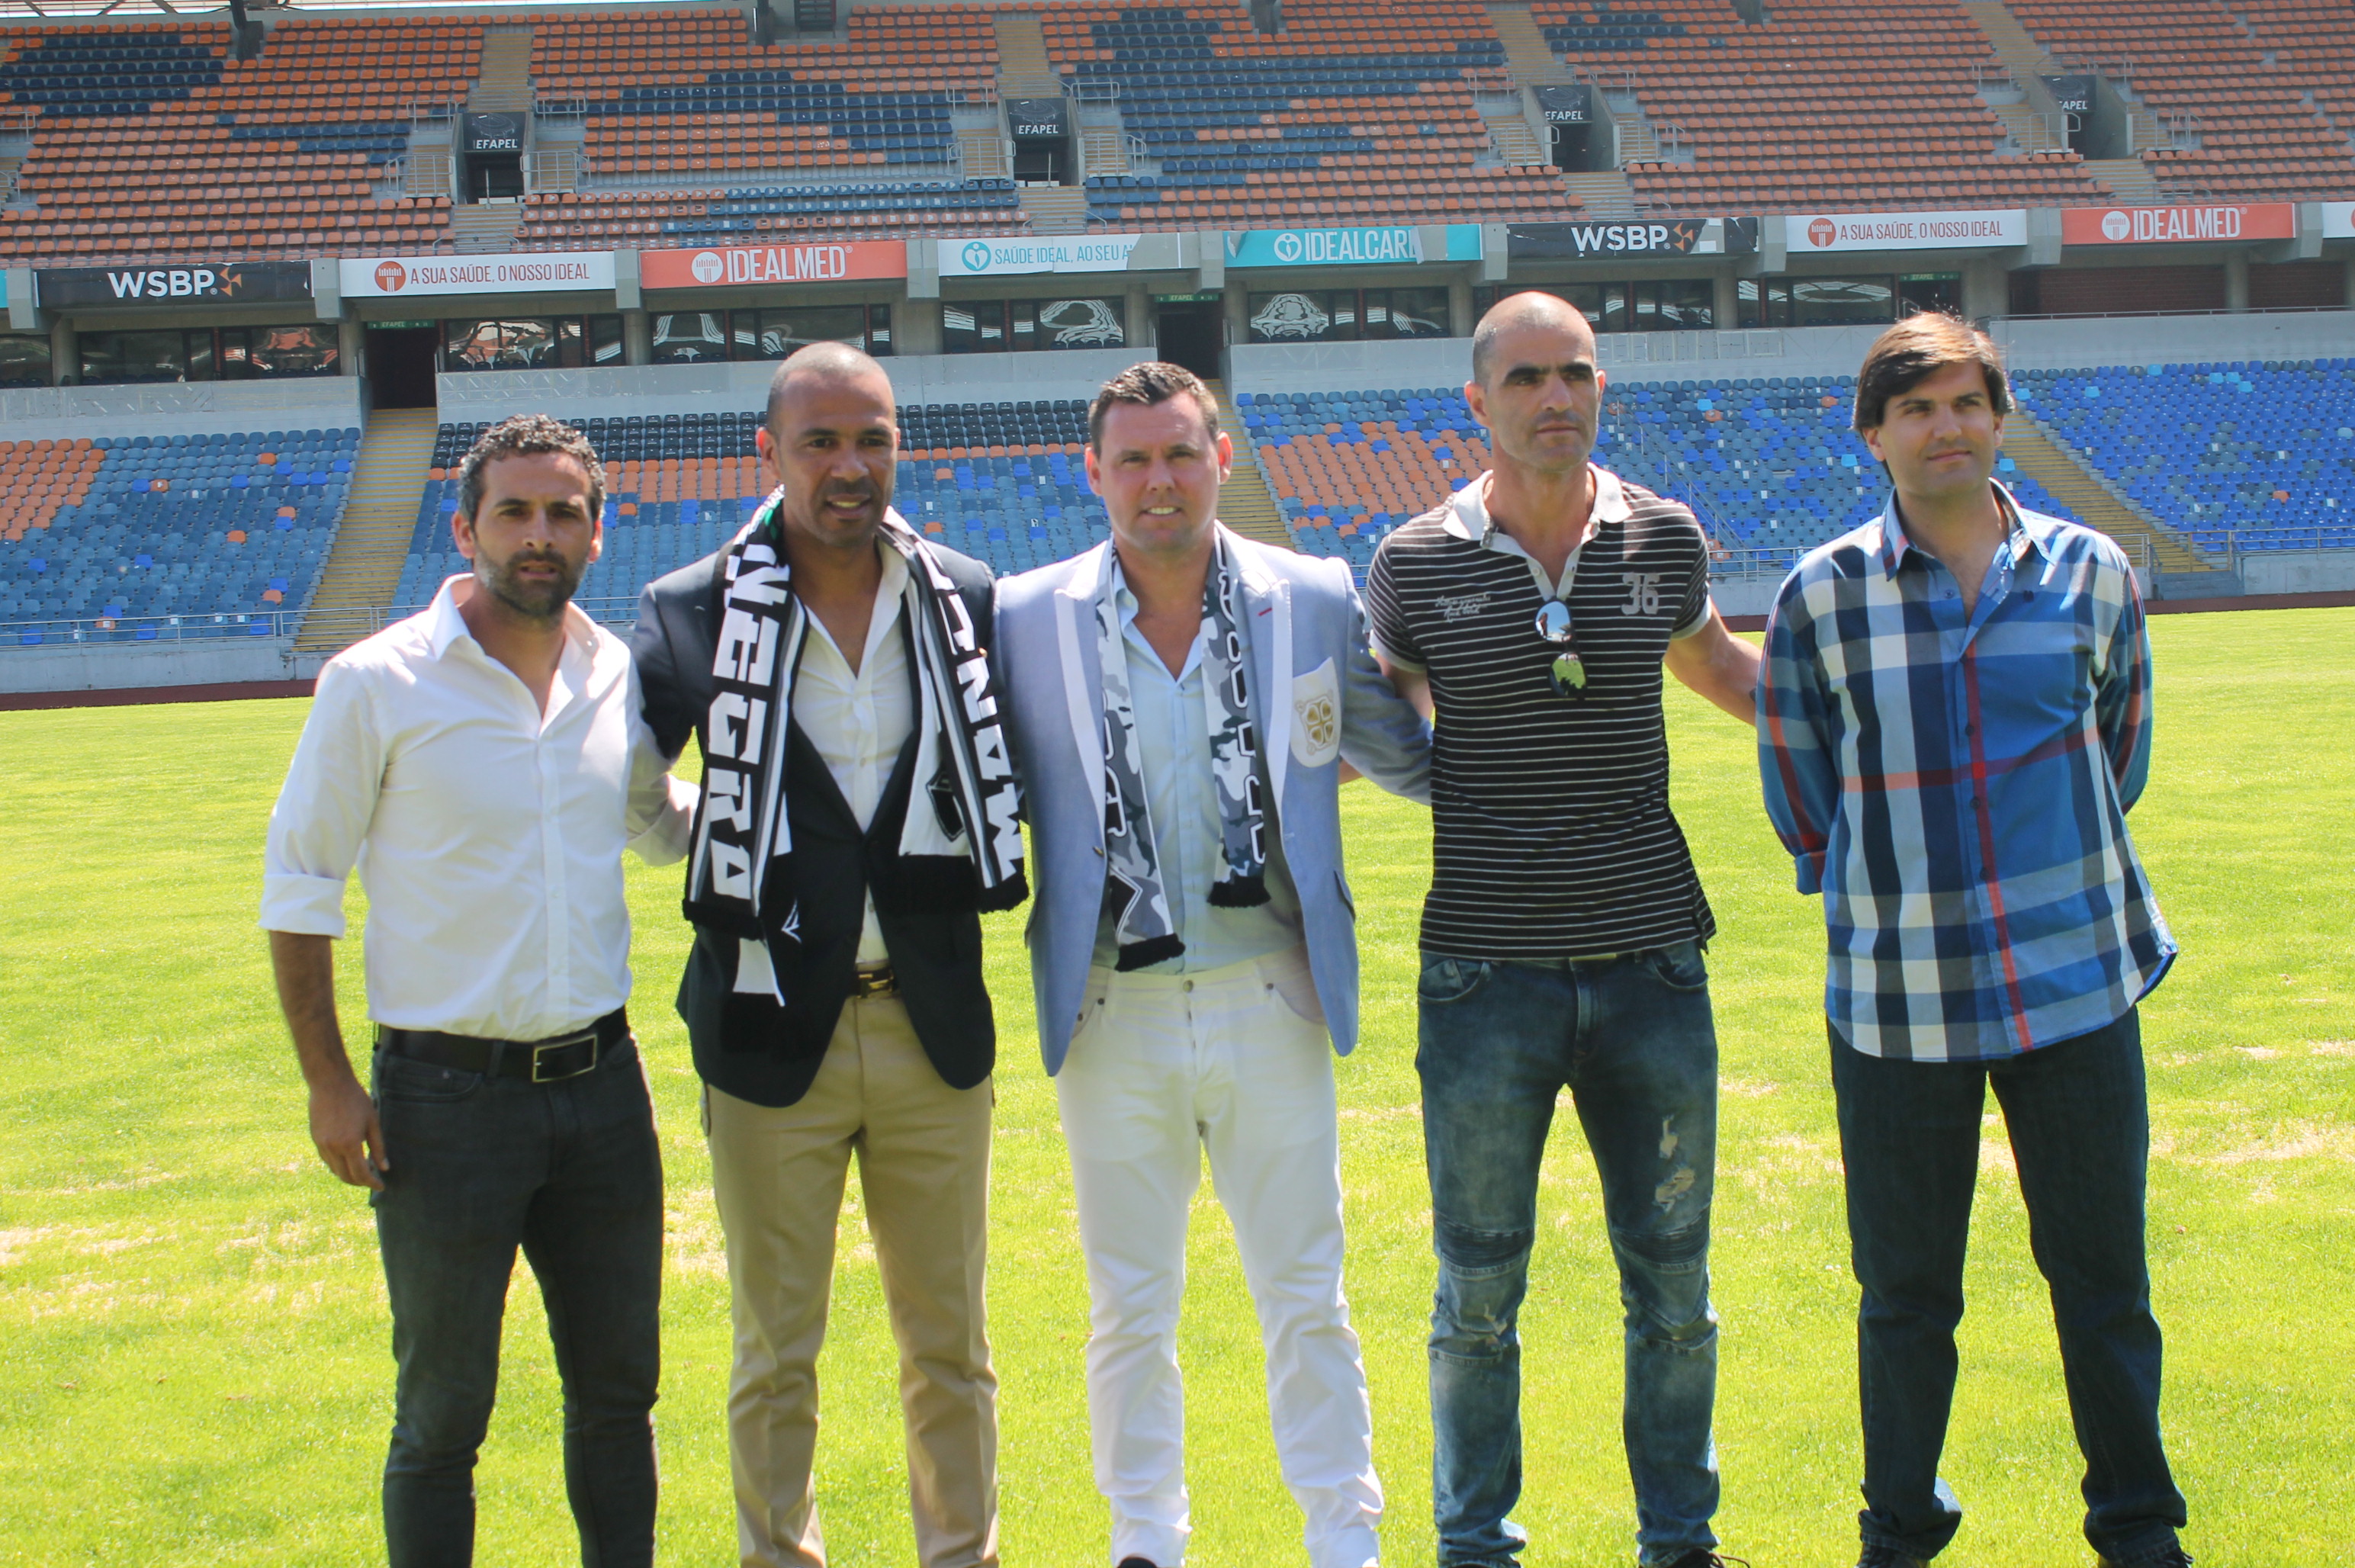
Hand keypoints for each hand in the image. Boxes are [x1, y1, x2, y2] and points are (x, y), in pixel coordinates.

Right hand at [309, 1072, 387, 1190]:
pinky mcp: (315, 1140)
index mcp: (349, 1144)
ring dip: (348, 1175)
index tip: (381, 1186)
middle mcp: (333, 1148)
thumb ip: (378, 1147)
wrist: (330, 1084)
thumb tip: (384, 1167)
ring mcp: (321, 1145)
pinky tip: (348, 1161)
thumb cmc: (355, 1100)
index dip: (372, 1183)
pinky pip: (327, 1160)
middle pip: (346, 1176)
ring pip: (335, 1170)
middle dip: (360, 1183)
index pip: (361, 1174)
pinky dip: (338, 1165)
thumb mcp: (373, 1122)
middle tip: (372, 1181)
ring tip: (362, 1171)